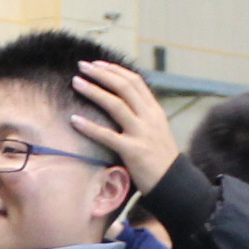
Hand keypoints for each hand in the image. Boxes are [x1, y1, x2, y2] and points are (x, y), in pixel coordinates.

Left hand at [68, 62, 182, 193]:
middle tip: (82, 66)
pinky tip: (74, 119)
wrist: (174, 183)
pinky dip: (90, 126)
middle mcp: (149, 118)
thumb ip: (143, 115)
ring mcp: (142, 133)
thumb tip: (123, 102)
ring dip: (94, 91)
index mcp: (155, 111)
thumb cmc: (161, 159)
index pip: (135, 82)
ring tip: (76, 82)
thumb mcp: (157, 130)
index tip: (98, 64)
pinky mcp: (133, 151)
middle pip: (123, 87)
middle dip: (101, 74)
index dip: (115, 70)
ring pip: (115, 105)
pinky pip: (107, 136)